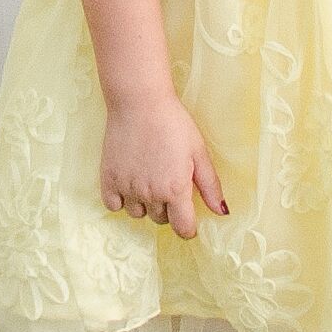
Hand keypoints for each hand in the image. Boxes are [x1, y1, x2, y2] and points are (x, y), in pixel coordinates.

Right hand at [97, 92, 226, 239]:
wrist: (139, 101)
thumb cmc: (173, 123)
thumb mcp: (199, 152)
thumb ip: (210, 186)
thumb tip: (222, 212)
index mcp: (176, 190)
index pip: (183, 229)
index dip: (188, 227)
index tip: (187, 217)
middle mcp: (151, 194)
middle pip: (161, 220)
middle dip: (167, 208)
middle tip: (168, 182)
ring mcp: (127, 187)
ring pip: (138, 213)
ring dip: (145, 204)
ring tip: (148, 179)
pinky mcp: (108, 179)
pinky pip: (114, 206)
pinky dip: (121, 200)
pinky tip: (129, 182)